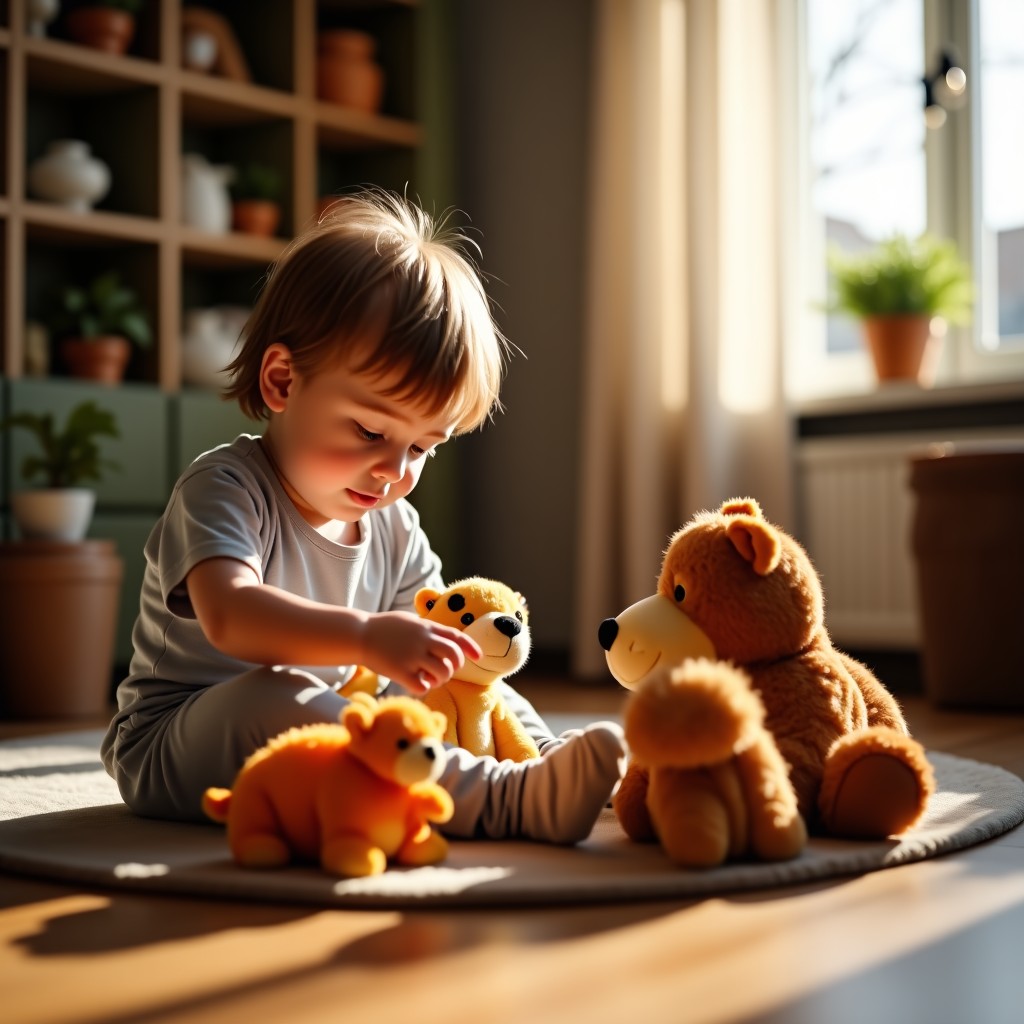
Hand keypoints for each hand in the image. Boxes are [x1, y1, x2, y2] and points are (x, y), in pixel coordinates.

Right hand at [358, 611, 481, 693]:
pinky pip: (423, 686)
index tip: (479, 657)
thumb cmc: (386, 628)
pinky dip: (424, 688)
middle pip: (454, 655)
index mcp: (426, 627)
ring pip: (442, 672)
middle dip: (455, 666)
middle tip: (447, 670)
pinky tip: (417, 683)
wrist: (359, 634)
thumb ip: (429, 628)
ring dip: (441, 679)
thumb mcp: (410, 621)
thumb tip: (449, 638)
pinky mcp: (400, 671)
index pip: (457, 636)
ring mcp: (412, 656)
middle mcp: (422, 640)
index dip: (471, 647)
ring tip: (431, 678)